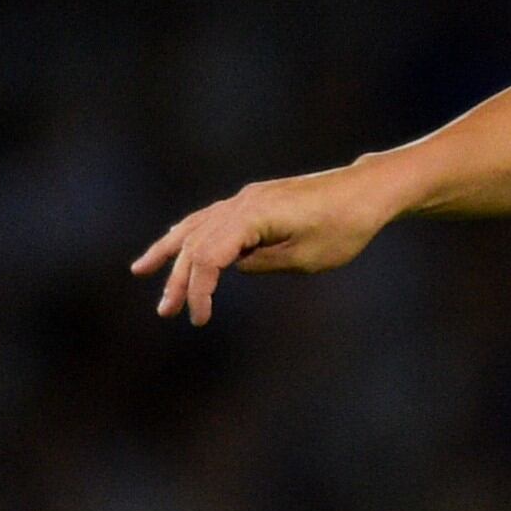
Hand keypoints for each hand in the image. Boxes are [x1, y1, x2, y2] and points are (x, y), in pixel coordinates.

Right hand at [130, 169, 390, 324]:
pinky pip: (212, 217)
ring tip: (141, 270)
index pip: (208, 256)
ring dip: (172, 251)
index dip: (198, 290)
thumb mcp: (307, 258)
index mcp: (253, 215)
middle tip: (166, 312)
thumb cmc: (346, 225)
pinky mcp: (257, 199)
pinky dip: (190, 232)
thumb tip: (233, 267)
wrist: (369, 190)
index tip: (198, 319)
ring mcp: (248, 198)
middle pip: (197, 242)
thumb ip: (264, 264)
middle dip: (179, 278)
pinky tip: (177, 242)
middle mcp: (243, 202)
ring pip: (197, 225)